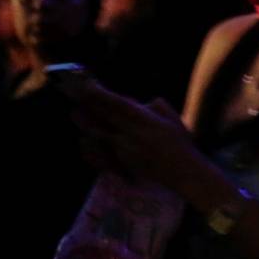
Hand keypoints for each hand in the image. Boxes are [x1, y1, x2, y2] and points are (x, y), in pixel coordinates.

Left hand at [72, 82, 207, 191]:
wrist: (183, 173)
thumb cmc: (180, 143)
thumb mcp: (172, 118)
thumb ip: (153, 106)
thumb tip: (132, 102)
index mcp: (145, 121)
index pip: (117, 104)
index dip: (100, 94)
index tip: (88, 85)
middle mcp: (131, 135)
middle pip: (103, 118)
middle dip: (88, 105)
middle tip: (75, 96)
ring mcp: (124, 152)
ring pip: (97, 135)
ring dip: (85, 124)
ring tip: (75, 114)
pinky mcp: (121, 166)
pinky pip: (98, 156)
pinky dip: (88, 148)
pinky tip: (83, 140)